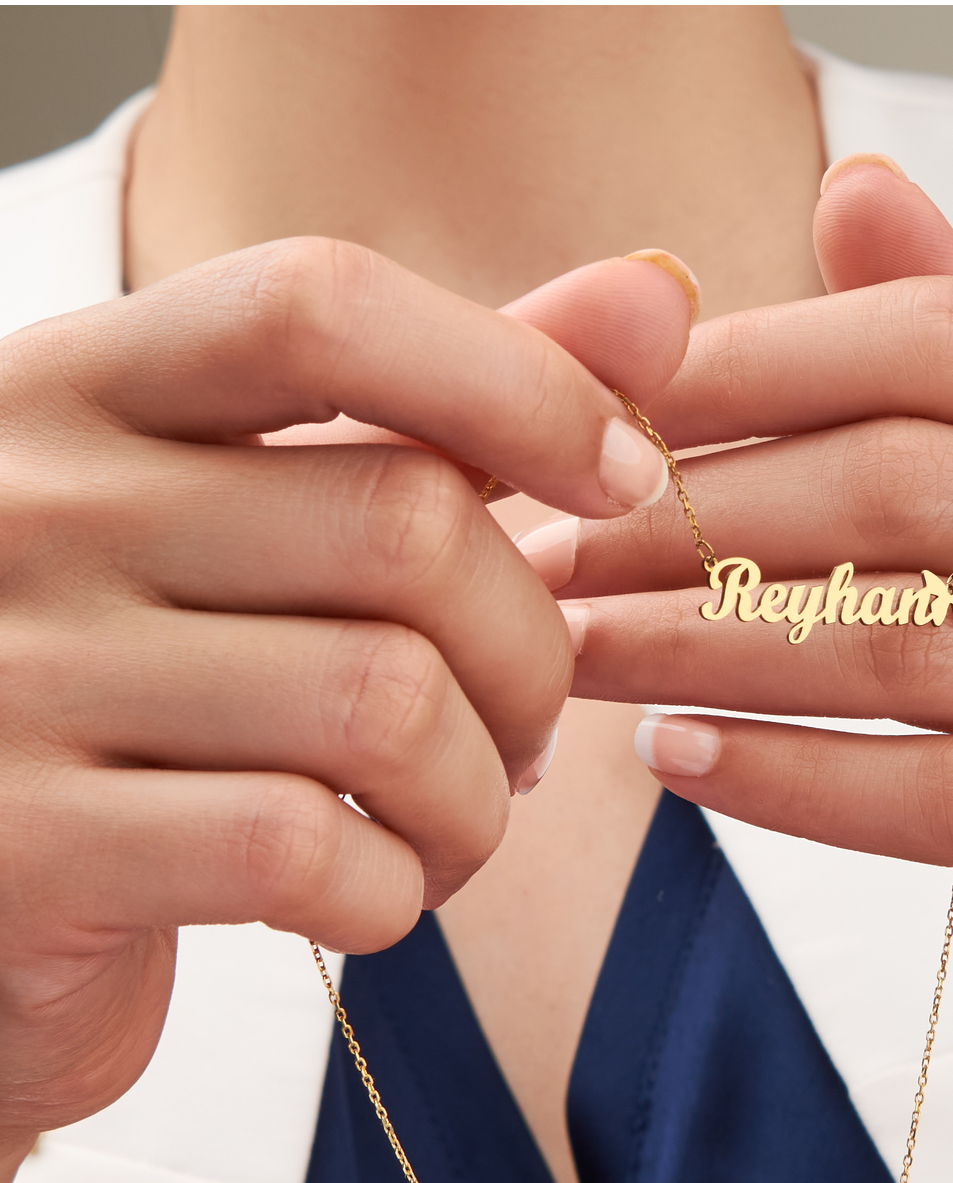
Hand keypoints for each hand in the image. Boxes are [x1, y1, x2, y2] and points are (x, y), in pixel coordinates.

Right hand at [0, 237, 692, 1182]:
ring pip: (384, 705)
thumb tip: (658, 293)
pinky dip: (396, 889)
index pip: (316, 307)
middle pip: (403, 527)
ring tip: (455, 816)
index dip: (518, 382)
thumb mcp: (255, 507)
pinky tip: (373, 888)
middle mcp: (25, 506)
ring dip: (479, 792)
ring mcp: (12, 679)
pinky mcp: (30, 852)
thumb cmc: (157, 679)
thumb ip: (444, 399)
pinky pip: (306, 852)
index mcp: (78, 385)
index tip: (624, 478)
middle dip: (529, 652)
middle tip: (522, 722)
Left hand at [532, 159, 952, 1140]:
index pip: (951, 342)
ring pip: (910, 644)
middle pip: (905, 487)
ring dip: (706, 646)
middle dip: (695, 515)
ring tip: (573, 648)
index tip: (599, 405)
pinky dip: (797, 781)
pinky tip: (676, 760)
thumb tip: (852, 185)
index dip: (756, 364)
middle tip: (544, 546)